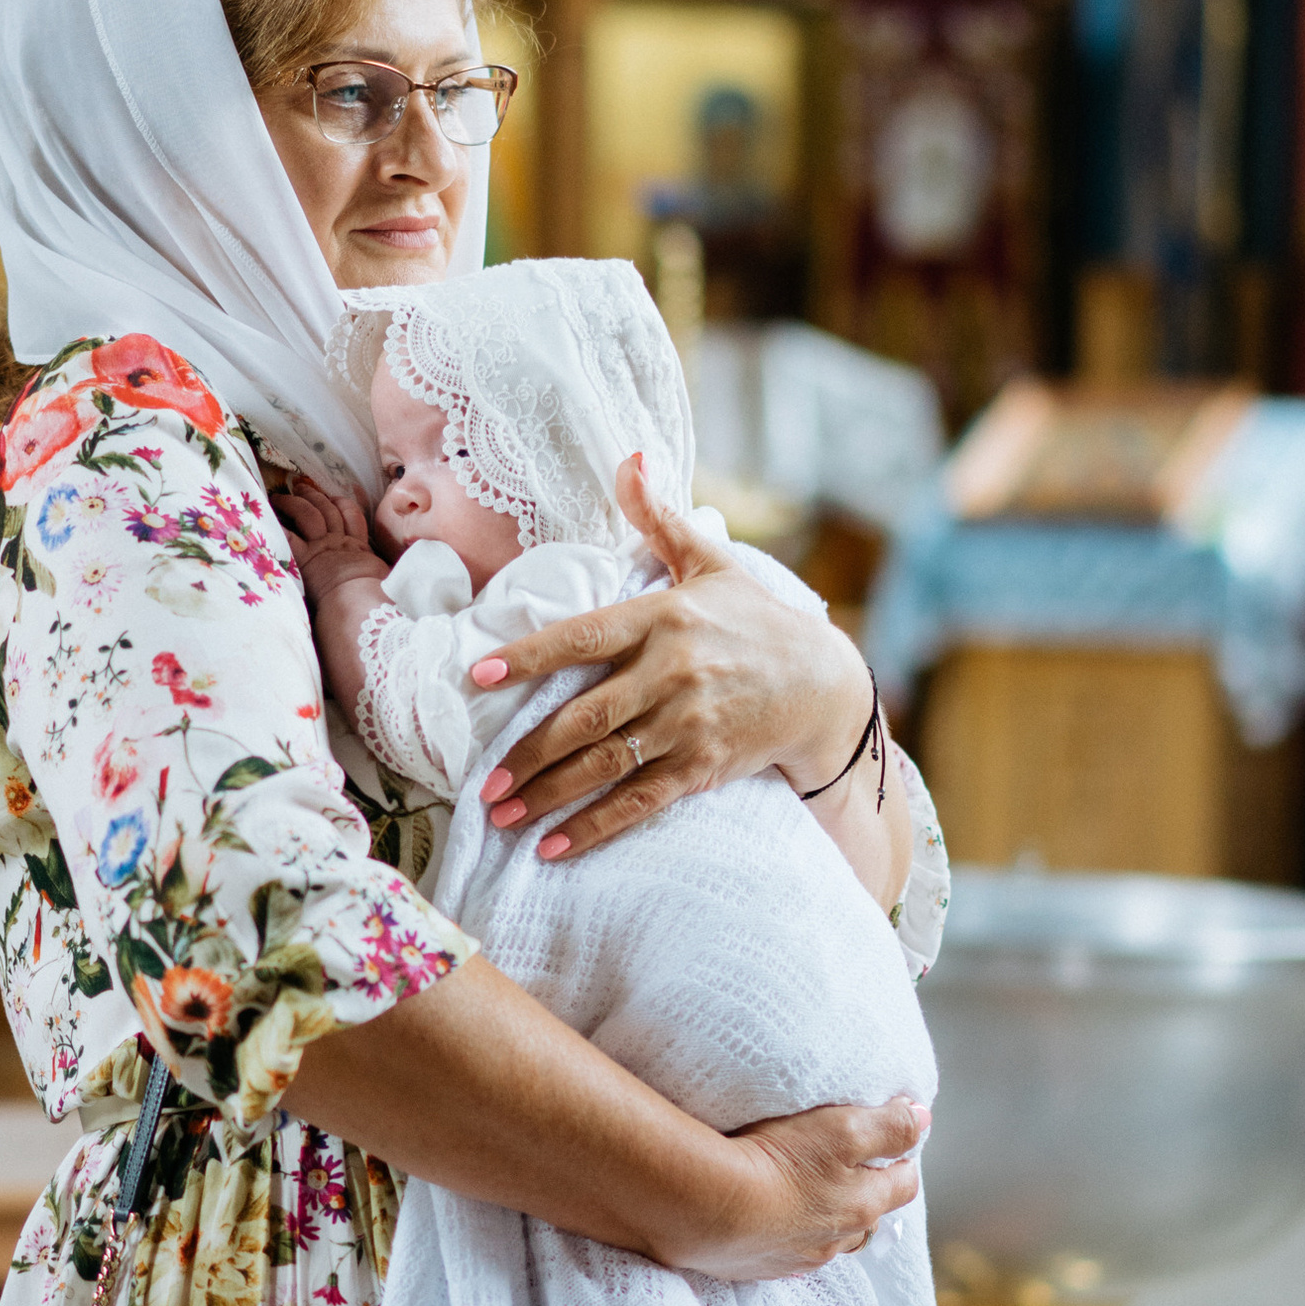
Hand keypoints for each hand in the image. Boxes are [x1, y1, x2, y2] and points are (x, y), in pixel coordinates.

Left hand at [273, 473, 387, 606]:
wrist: (362, 602)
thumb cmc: (375, 596)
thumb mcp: (383, 580)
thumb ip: (380, 573)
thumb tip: (392, 576)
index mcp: (358, 546)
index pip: (350, 514)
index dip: (340, 501)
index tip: (332, 495)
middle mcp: (338, 541)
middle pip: (326, 508)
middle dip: (313, 494)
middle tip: (300, 485)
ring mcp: (321, 547)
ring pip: (308, 514)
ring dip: (294, 502)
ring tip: (280, 496)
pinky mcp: (306, 558)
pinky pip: (289, 537)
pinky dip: (278, 527)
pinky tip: (267, 518)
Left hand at [472, 455, 874, 860]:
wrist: (827, 685)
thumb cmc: (758, 619)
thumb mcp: (712, 563)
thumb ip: (660, 519)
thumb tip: (628, 458)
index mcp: (663, 618)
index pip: (582, 636)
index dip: (528, 656)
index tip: (477, 674)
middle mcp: (672, 672)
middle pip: (584, 716)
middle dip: (528, 753)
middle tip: (482, 783)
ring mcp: (689, 723)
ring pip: (605, 764)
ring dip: (550, 795)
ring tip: (503, 815)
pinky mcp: (706, 765)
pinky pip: (641, 801)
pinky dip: (598, 827)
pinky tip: (557, 848)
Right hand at [671, 1095, 929, 1281]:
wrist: (708, 1205)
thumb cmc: (780, 1161)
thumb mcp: (844, 1129)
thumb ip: (890, 1125)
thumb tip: (923, 1120)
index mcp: (863, 1207)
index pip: (904, 1185)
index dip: (902, 1161)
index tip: (892, 1144)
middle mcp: (836, 1241)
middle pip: (867, 1220)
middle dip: (865, 1197)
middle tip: (849, 1172)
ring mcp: (795, 1259)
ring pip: (826, 1241)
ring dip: (825, 1221)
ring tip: (807, 1198)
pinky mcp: (756, 1267)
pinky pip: (783, 1255)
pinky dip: (785, 1238)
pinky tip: (769, 1224)